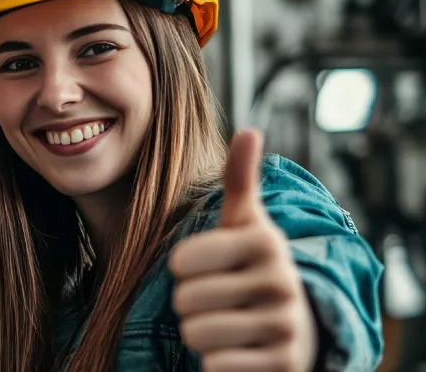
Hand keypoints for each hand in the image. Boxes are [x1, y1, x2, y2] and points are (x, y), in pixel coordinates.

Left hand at [170, 130, 316, 370]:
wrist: (298, 326)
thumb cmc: (252, 268)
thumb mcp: (245, 224)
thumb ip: (239, 181)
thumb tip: (249, 130)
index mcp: (264, 243)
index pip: (181, 261)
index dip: (182, 268)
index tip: (206, 267)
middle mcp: (281, 282)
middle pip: (184, 300)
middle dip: (190, 303)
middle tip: (217, 300)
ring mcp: (285, 326)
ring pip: (196, 334)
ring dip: (199, 333)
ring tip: (225, 323)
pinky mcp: (282, 365)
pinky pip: (214, 366)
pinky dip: (215, 362)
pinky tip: (237, 351)